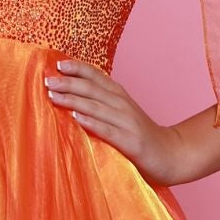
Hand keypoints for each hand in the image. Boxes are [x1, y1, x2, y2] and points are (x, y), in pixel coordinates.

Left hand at [42, 59, 187, 185]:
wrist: (172, 155)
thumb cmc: (140, 136)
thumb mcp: (121, 115)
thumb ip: (101, 105)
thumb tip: (70, 98)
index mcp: (120, 96)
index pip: (96, 77)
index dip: (78, 69)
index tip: (57, 65)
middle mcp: (123, 105)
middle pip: (93, 89)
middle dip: (69, 83)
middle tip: (47, 80)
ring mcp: (127, 123)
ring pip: (97, 106)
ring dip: (73, 99)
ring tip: (53, 95)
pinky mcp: (131, 142)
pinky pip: (107, 130)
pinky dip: (91, 122)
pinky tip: (76, 117)